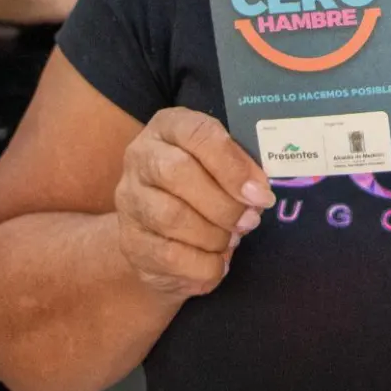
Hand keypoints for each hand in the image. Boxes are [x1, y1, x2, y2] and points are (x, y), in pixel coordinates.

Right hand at [114, 108, 275, 300]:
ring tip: (233, 239)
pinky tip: (218, 262)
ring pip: (171, 217)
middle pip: (178, 173)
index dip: (232, 164)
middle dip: (224, 203)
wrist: (165, 227)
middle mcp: (141, 157)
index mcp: (169, 126)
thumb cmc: (206, 181)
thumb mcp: (224, 161)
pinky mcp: (130, 241)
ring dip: (214, 235)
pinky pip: (167, 256)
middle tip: (251, 219)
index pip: (198, 133)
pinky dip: (202, 264)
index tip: (260, 193)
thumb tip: (259, 192)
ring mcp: (130, 199)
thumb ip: (241, 166)